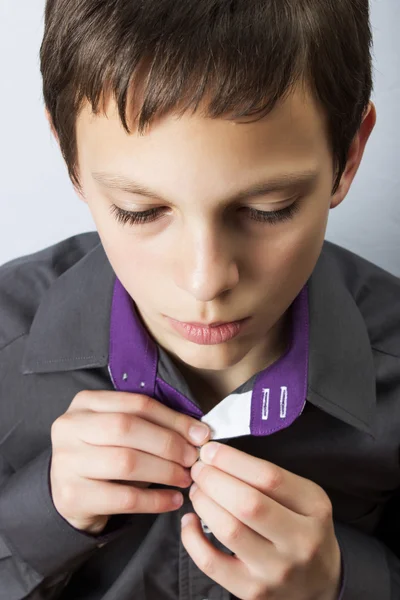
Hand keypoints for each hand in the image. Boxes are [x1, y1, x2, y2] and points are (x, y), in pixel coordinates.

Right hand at [50, 390, 209, 533]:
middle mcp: (70, 426)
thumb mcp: (121, 433)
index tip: (200, 434)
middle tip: (193, 458)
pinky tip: (173, 500)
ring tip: (186, 477)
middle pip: (128, 428)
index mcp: (86, 403)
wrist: (70, 495)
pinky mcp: (71, 495)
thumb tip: (198, 433)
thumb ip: (152, 426)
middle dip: (168, 443)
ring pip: (126, 462)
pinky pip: (123, 498)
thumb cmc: (105, 457)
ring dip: (164, 470)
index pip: (137, 403)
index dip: (173, 418)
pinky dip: (155, 500)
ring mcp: (66, 461)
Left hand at [181, 442, 341, 599]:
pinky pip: (212, 563)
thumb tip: (218, 457)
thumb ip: (268, 478)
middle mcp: (299, 541)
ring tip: (197, 491)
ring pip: (229, 530)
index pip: (269, 477)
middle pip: (247, 503)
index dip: (232, 460)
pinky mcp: (252, 591)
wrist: (321, 582)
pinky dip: (192, 538)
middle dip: (213, 479)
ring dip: (203, 503)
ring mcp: (276, 570)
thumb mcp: (303, 497)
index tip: (210, 450)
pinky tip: (190, 520)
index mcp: (313, 508)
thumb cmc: (303, 528)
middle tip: (199, 469)